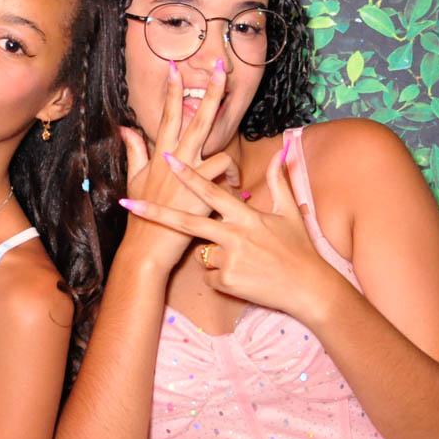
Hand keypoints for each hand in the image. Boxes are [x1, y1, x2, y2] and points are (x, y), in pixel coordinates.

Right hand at [120, 59, 239, 271]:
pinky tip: (230, 197)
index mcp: (161, 154)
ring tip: (231, 180)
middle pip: (198, 118)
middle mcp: (175, 159)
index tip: (177, 66)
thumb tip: (125, 127)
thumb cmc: (142, 214)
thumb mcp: (134, 178)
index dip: (173, 90)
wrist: (146, 246)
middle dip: (211, 91)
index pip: (169, 114)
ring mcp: (189, 175)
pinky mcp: (202, 193)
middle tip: (223, 67)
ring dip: (229, 163)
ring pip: (220, 151)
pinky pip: (226, 179)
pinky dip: (231, 184)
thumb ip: (134, 150)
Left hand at [120, 138, 341, 325]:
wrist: (308, 288)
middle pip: (187, 222)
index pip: (211, 192)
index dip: (188, 175)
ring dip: (212, 255)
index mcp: (245, 216)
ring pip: (200, 253)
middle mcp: (234, 236)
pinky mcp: (226, 282)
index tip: (168, 159)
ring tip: (243, 261)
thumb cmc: (298, 248)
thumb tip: (283, 150)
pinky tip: (243, 278)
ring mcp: (228, 260)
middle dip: (156, 213)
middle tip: (130, 204)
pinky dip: (220, 277)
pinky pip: (210, 275)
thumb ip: (279, 180)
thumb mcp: (289, 212)